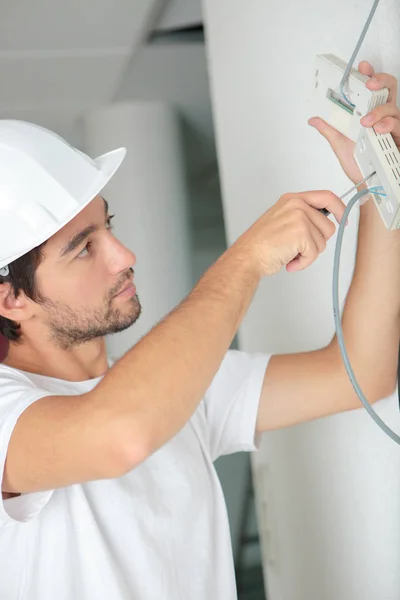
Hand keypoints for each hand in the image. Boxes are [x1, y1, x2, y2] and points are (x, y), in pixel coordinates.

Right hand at [233, 190, 344, 275]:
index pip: (326, 197)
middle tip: (298, 248)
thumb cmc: (260, 245)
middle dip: (317, 242)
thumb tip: (324, 225)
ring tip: (289, 253)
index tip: (343, 219)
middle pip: (328, 226)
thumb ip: (302, 217)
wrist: (247, 257)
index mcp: (292, 200)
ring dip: (308, 254)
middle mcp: (297, 205)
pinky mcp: (301, 232)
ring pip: (323, 242)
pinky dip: (304, 262)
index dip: (339, 208)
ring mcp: (299, 217)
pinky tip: (289, 261)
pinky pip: (315, 253)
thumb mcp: (281, 220)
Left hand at [308, 61, 399, 184]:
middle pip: (389, 90)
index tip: (362, 67)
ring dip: (379, 111)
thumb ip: (329, 130)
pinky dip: (388, 125)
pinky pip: (399, 126)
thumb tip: (313, 119)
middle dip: (380, 82)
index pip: (373, 90)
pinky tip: (379, 129)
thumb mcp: (340, 145)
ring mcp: (394, 127)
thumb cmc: (359, 166)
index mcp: (371, 114)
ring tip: (367, 122)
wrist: (369, 186)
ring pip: (393, 107)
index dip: (370, 75)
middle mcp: (384, 118)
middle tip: (369, 85)